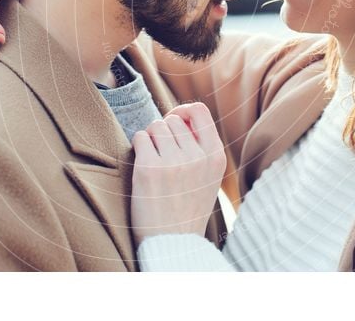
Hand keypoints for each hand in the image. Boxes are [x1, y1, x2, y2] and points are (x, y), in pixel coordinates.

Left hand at [130, 103, 226, 245]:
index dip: (183, 111)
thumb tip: (181, 114)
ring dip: (151, 139)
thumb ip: (201, 147)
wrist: (173, 243)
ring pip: (156, 126)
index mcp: (216, 157)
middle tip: (162, 154)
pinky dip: (139, 146)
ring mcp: (173, 162)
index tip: (174, 121)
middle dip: (164, 131)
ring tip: (154, 161)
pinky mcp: (149, 169)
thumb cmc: (186, 209)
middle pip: (173, 119)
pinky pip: (140, 137)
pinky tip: (143, 164)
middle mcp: (197, 157)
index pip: (199, 111)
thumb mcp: (208, 177)